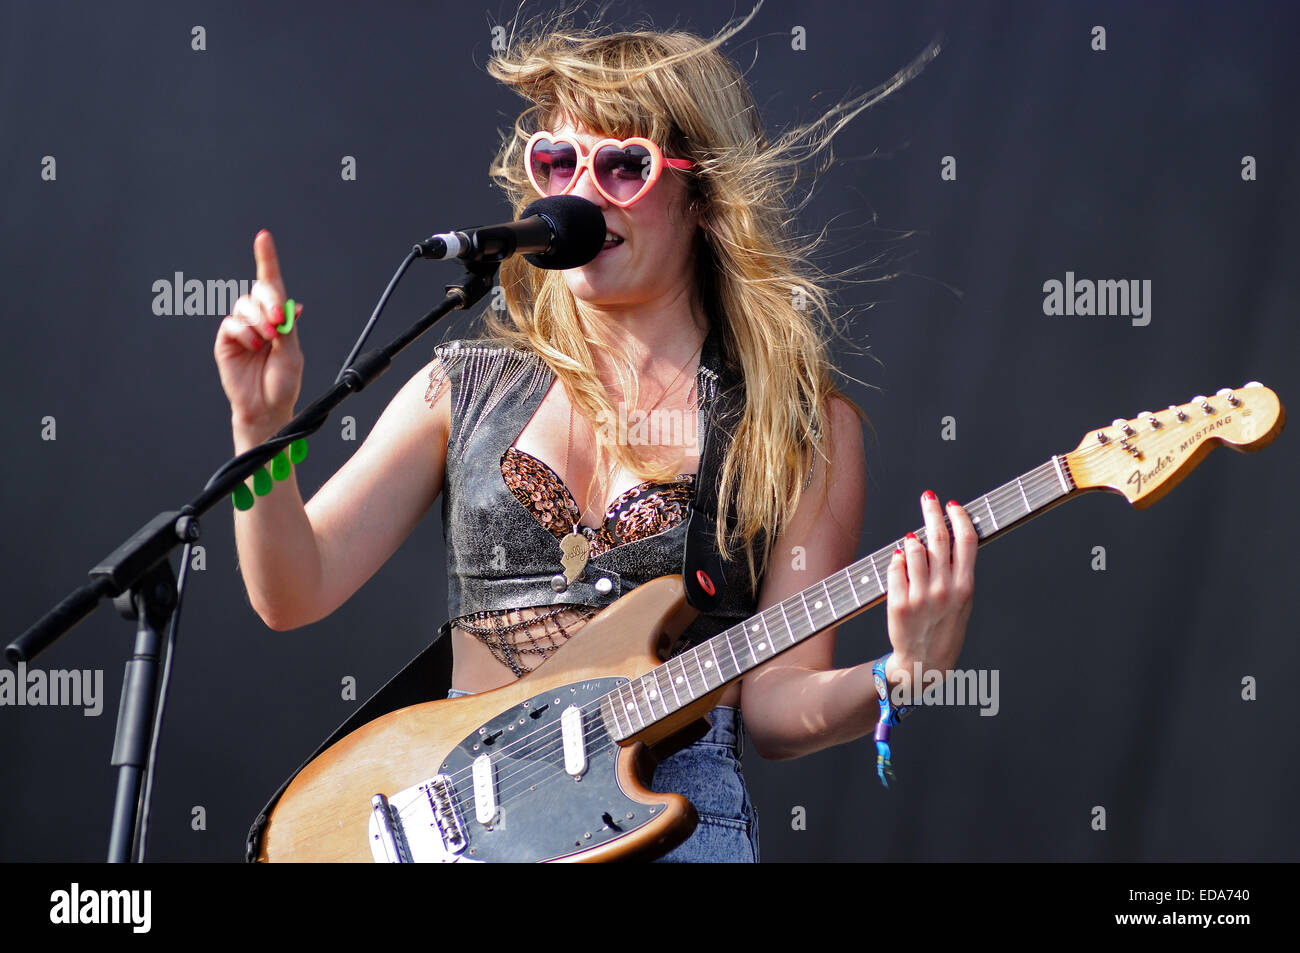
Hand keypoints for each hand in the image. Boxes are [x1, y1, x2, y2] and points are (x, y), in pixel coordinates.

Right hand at [214, 229, 304, 429]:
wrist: (266, 407)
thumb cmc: (282, 382)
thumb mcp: (292, 352)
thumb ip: (287, 327)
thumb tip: (291, 305)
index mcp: (277, 318)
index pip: (271, 284)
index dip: (266, 259)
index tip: (263, 237)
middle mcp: (258, 319)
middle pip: (258, 292)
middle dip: (268, 302)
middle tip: (277, 323)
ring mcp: (241, 329)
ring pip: (244, 306)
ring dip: (258, 321)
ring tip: (266, 341)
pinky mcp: (225, 340)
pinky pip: (231, 324)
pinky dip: (245, 333)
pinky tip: (253, 347)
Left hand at [883, 491, 976, 690]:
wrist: (923, 664)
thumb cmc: (944, 629)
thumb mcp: (961, 602)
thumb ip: (956, 572)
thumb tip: (945, 536)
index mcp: (965, 588)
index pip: (967, 541)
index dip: (960, 517)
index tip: (952, 504)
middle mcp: (945, 591)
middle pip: (939, 538)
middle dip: (932, 512)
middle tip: (928, 498)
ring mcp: (921, 597)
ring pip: (914, 549)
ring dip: (912, 538)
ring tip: (911, 538)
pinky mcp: (898, 604)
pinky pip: (895, 568)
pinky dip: (896, 559)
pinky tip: (899, 558)